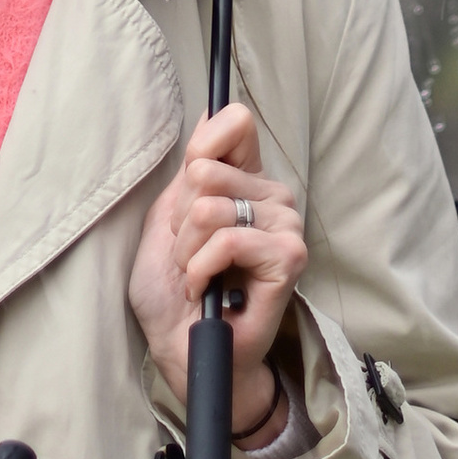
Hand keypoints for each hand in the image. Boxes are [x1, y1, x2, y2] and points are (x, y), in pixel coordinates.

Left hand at [127, 102, 306, 432]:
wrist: (183, 348)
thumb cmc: (173, 291)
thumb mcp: (168, 218)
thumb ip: (193, 166)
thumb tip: (215, 110)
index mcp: (246, 179)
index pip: (233, 123)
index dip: (199, 151)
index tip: (187, 195)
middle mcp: (272, 196)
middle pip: (205, 169)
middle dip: (180, 219)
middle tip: (191, 253)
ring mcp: (285, 225)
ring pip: (212, 207)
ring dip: (188, 250)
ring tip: (198, 274)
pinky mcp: (289, 257)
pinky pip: (229, 239)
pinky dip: (202, 268)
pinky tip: (209, 290)